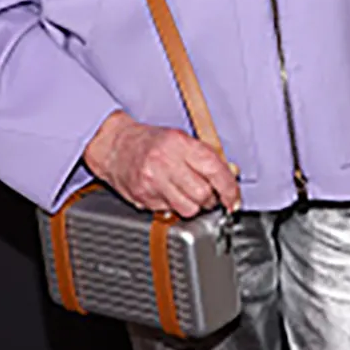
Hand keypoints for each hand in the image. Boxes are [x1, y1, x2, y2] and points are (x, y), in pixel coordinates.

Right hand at [83, 111, 240, 216]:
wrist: (115, 145)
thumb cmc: (149, 141)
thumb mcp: (180, 138)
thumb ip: (205, 156)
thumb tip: (231, 174)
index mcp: (178, 143)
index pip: (214, 169)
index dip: (229, 188)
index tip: (233, 199)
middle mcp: (165, 162)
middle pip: (202, 193)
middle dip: (210, 198)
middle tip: (207, 193)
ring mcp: (152, 182)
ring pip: (188, 208)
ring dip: (194, 206)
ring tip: (187, 193)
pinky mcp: (143, 198)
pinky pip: (170, 211)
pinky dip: (174, 206)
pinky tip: (168, 192)